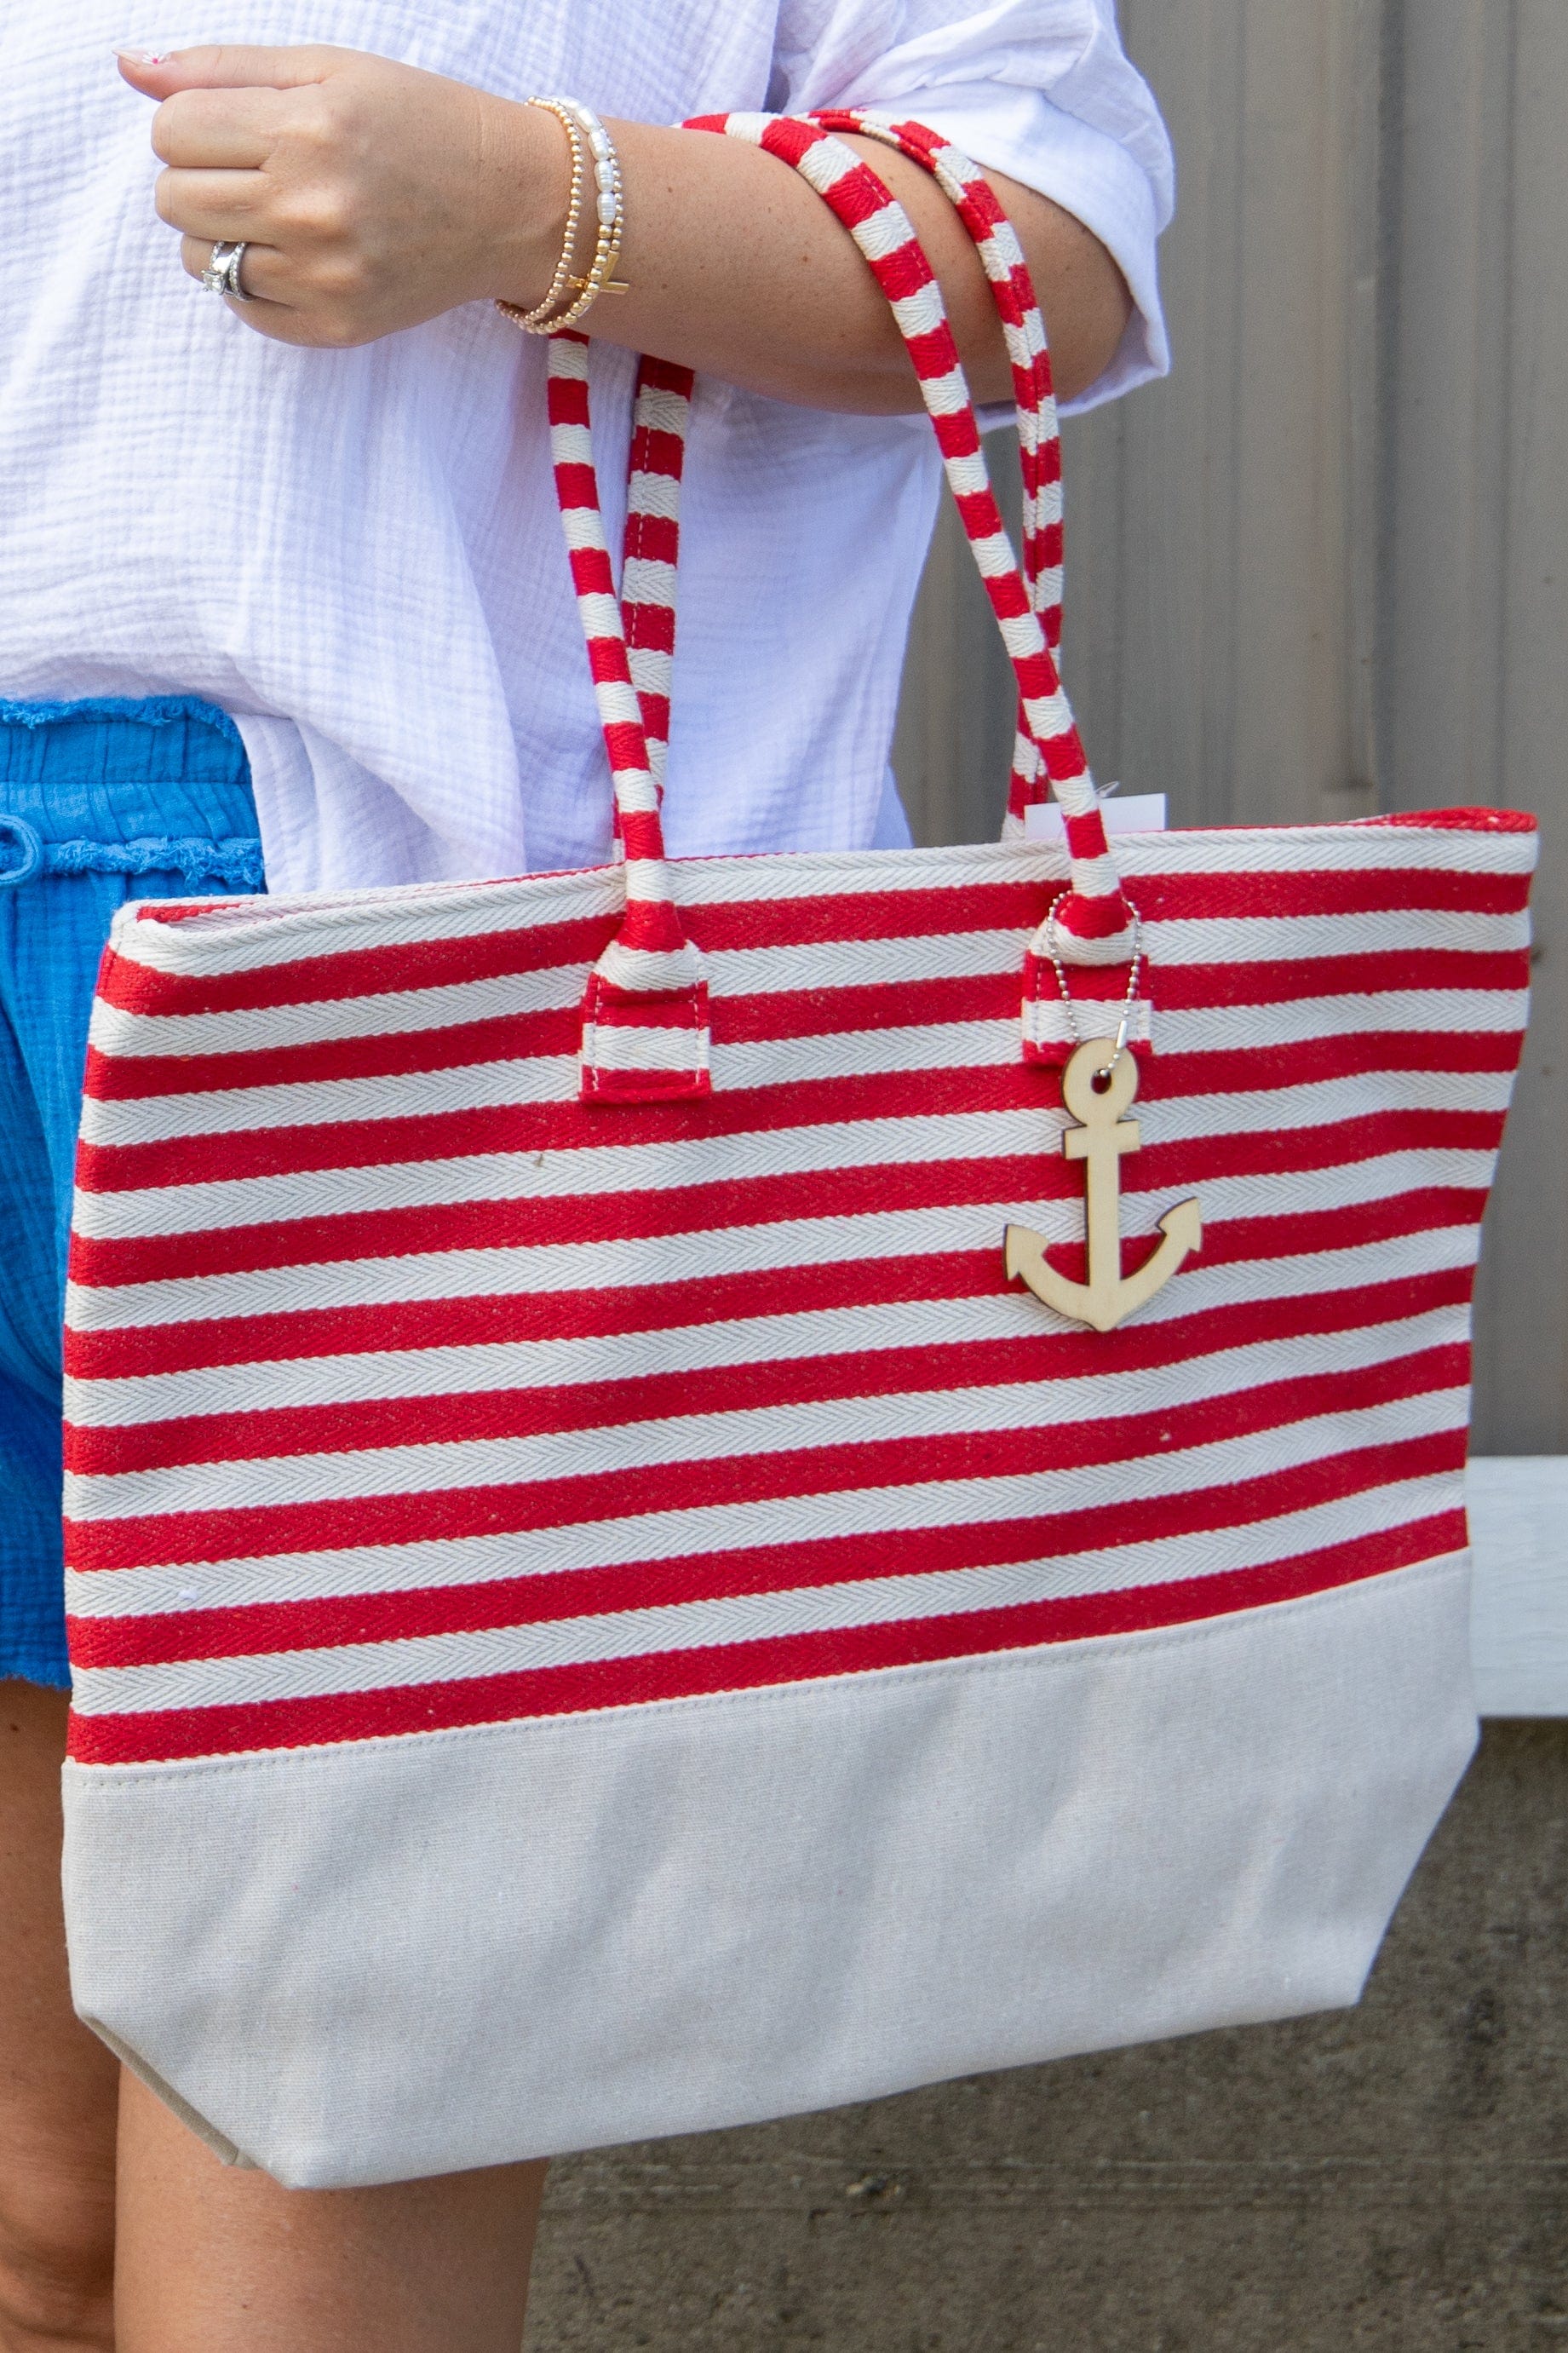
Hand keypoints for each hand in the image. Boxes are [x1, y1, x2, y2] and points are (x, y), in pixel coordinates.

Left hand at [117, 45, 566, 345]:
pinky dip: (252, 282)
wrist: (510, 205)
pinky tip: (296, 256)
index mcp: (305, 128)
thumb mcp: (326, 68)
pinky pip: (242, 308)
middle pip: (175, 199)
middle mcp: (310, 206)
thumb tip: (130, 67)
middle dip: (198, 179)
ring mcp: (323, 275)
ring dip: (222, 234)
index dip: (190, 125)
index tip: (234, 127)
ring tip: (277, 215)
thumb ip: (224, 68)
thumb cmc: (419, 122)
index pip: (172, 132)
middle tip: (254, 172)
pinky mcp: (336, 325)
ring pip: (200, 260)